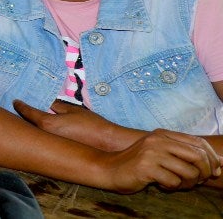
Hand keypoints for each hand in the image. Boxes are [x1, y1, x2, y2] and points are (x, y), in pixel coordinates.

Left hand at [14, 99, 142, 151]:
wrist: (107, 144)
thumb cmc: (91, 124)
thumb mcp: (73, 109)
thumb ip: (57, 106)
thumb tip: (48, 104)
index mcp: (46, 123)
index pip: (27, 112)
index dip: (20, 106)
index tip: (15, 101)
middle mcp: (44, 135)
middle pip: (29, 124)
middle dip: (25, 116)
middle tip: (21, 108)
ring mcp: (50, 144)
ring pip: (37, 132)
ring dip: (34, 125)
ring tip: (33, 117)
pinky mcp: (58, 150)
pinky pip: (46, 138)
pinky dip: (44, 133)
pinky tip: (48, 129)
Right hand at [92, 129, 220, 192]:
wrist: (109, 169)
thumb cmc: (139, 164)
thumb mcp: (161, 153)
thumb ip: (184, 154)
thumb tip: (218, 163)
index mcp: (163, 134)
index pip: (199, 143)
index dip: (212, 158)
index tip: (216, 171)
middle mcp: (158, 140)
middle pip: (198, 156)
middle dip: (205, 173)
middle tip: (199, 181)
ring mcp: (151, 153)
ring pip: (189, 172)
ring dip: (188, 184)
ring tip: (177, 184)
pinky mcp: (145, 167)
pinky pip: (173, 181)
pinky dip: (171, 186)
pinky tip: (161, 185)